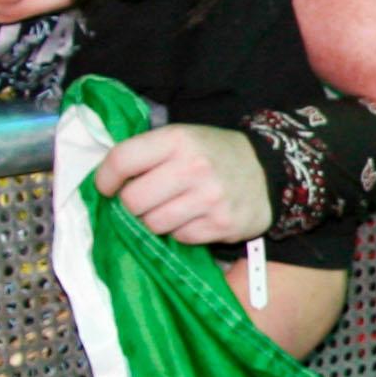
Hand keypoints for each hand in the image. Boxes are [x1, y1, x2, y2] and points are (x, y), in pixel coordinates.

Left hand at [92, 123, 273, 242]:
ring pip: (154, 224)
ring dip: (156, 221)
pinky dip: (181, 232)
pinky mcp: (221, 224)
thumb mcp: (184, 139)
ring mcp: (209, 198)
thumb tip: (106, 181)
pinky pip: (180, 237)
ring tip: (172, 209)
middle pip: (133, 200)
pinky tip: (194, 218)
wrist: (270, 172)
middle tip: (144, 202)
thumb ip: (148, 154)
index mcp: (177, 139)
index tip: (106, 187)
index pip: (122, 160)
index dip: (105, 178)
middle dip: (132, 206)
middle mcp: (193, 167)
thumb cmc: (215, 154)